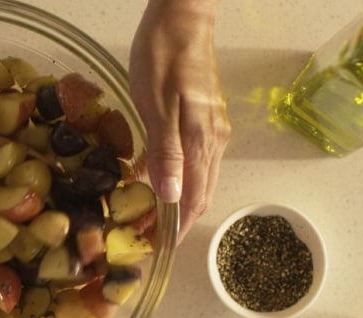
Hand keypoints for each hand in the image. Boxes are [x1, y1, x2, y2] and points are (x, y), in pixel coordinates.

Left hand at [129, 0, 230, 243]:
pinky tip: (159, 178)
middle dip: (178, 219)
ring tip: (151, 216)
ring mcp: (212, 128)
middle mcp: (213, 140)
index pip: (195, 198)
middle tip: (149, 238)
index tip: (158, 249)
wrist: (181, 18)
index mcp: (202, 142)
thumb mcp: (157, 107)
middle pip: (201, 192)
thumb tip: (174, 199)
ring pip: (199, 177)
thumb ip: (166, 154)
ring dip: (180, 199)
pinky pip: (195, 159)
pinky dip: (180, 176)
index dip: (178, 227)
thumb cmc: (163, 59)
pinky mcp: (204, 116)